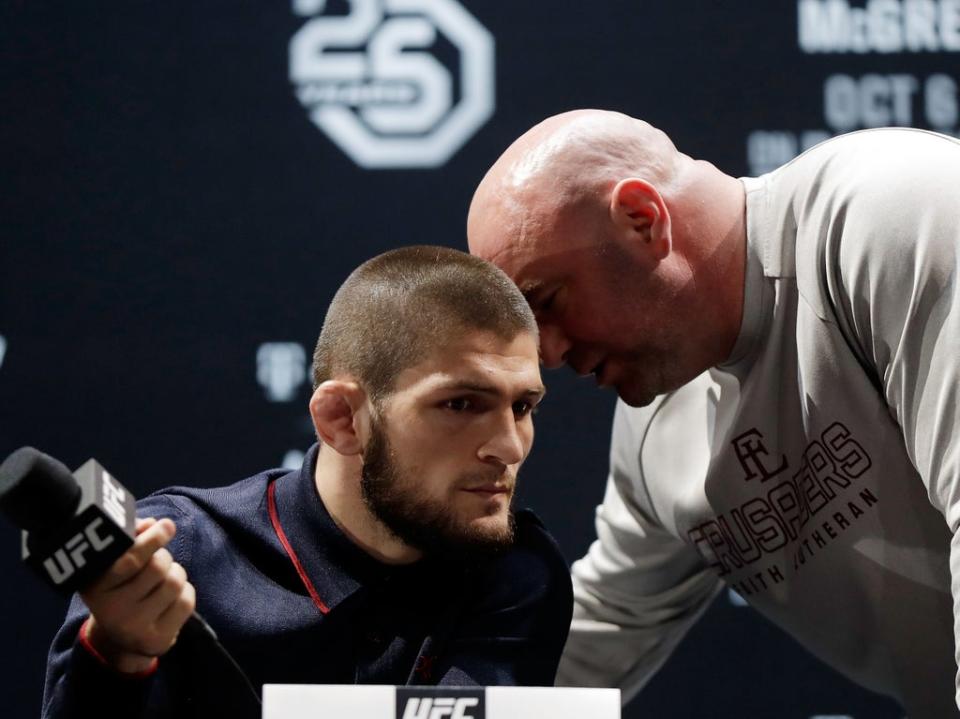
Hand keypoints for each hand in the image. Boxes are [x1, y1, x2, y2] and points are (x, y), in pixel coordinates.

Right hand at [80, 517, 195, 673]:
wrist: (120, 638)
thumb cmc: (122, 586)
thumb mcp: (115, 563)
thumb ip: (131, 538)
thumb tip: (152, 524)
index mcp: (95, 585)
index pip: (131, 558)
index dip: (153, 539)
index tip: (166, 525)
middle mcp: (111, 610)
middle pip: (158, 567)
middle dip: (164, 557)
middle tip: (159, 560)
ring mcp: (134, 628)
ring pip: (175, 582)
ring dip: (176, 573)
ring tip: (164, 580)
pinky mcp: (157, 640)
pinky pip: (186, 602)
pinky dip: (185, 593)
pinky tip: (170, 599)